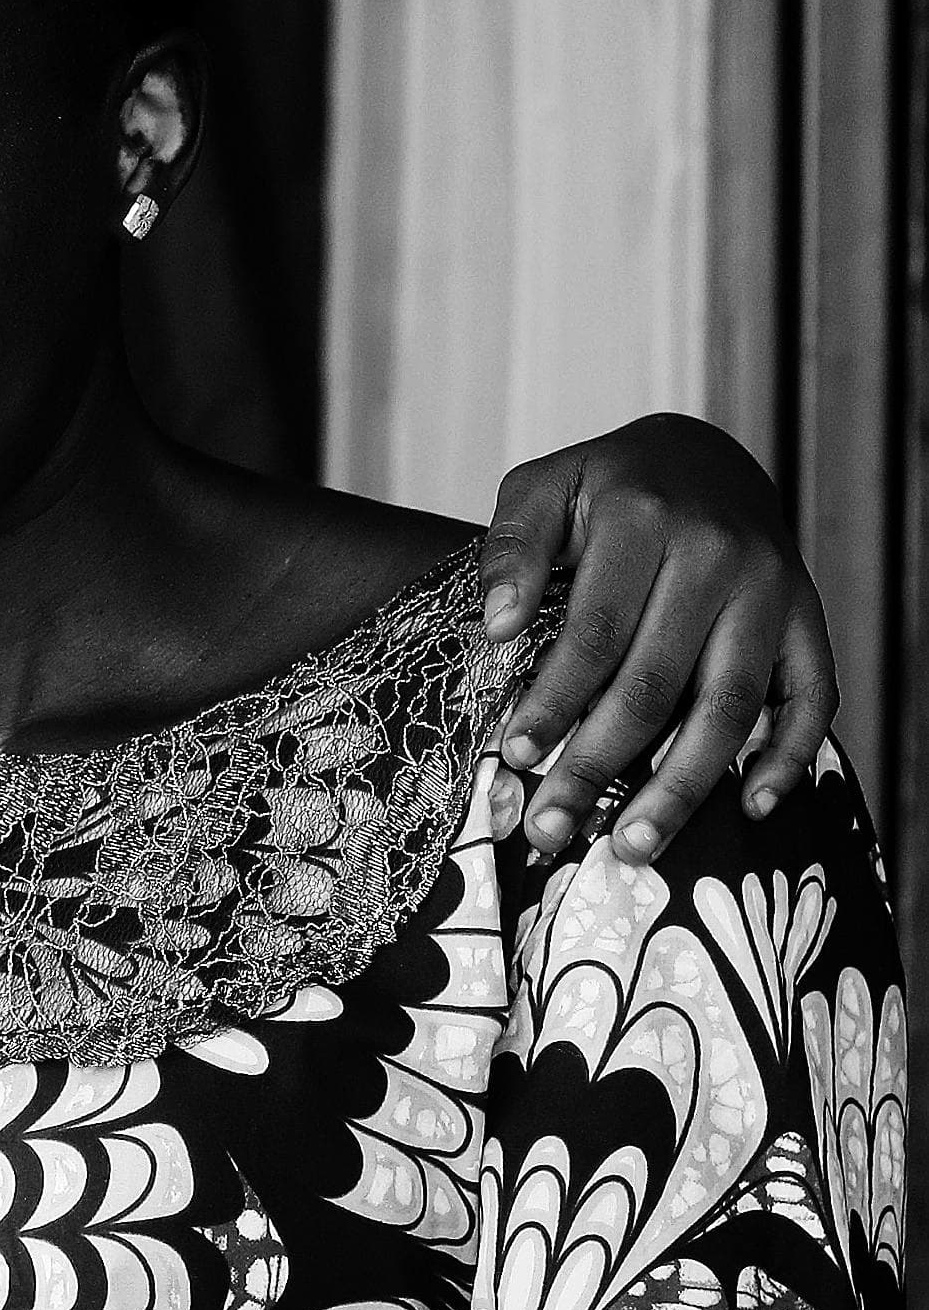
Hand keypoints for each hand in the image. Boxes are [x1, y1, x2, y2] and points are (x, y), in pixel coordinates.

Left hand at [477, 415, 835, 860]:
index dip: (556, 699)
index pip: (596, 629)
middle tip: (550, 827)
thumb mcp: (545, 488)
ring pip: (730, 704)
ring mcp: (773, 591)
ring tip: (633, 846)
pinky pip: (813, 697)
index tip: (516, 757)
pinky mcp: (808, 621)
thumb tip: (497, 627)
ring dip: (682, 785)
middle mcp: (720, 555)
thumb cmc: (609, 490)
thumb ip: (512, 548)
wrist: (708, 463)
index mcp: (646, 519)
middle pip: (656, 681)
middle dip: (600, 762)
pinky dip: (791, 757)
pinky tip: (751, 809)